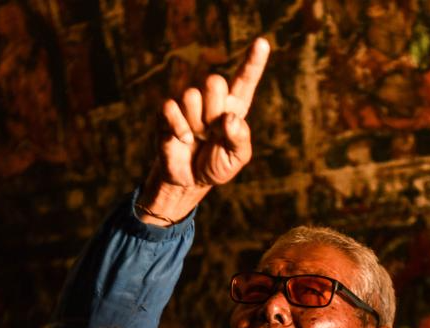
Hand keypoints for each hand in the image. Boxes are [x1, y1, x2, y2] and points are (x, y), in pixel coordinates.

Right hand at [137, 37, 269, 225]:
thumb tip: (229, 119)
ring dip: (195, 123)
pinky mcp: (167, 113)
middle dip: (213, 110)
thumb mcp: (237, 158)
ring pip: (191, 95)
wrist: (188, 181)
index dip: (253, 62)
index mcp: (234, 107)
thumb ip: (239, 139)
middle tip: (211, 132)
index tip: (262, 43)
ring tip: (197, 138)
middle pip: (215, 82)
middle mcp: (212, 100)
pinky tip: (184, 140)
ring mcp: (188, 104)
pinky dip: (179, 127)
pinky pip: (171, 107)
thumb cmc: (216, 166)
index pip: (245, 80)